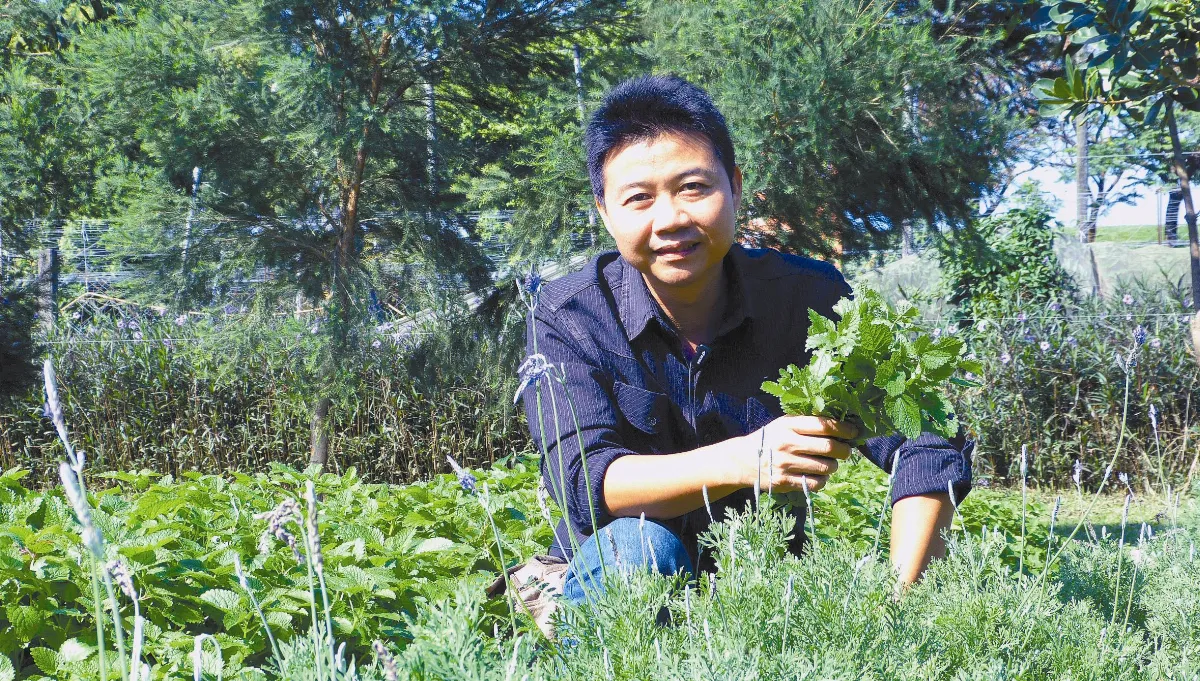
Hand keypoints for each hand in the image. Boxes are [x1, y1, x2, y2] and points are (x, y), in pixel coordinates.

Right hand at [737, 416, 858, 493]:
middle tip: (846, 450)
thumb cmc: (770, 438)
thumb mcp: (783, 424)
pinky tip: (819, 474)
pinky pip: (816, 483)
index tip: (854, 432)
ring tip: (830, 463)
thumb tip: (840, 425)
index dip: (844, 429)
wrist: (742, 460)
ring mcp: (786, 464)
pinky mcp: (786, 482)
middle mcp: (788, 444)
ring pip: (826, 467)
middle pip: (829, 447)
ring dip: (834, 465)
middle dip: (844, 450)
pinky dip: (823, 479)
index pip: (824, 425)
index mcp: (789, 425)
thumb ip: (807, 423)